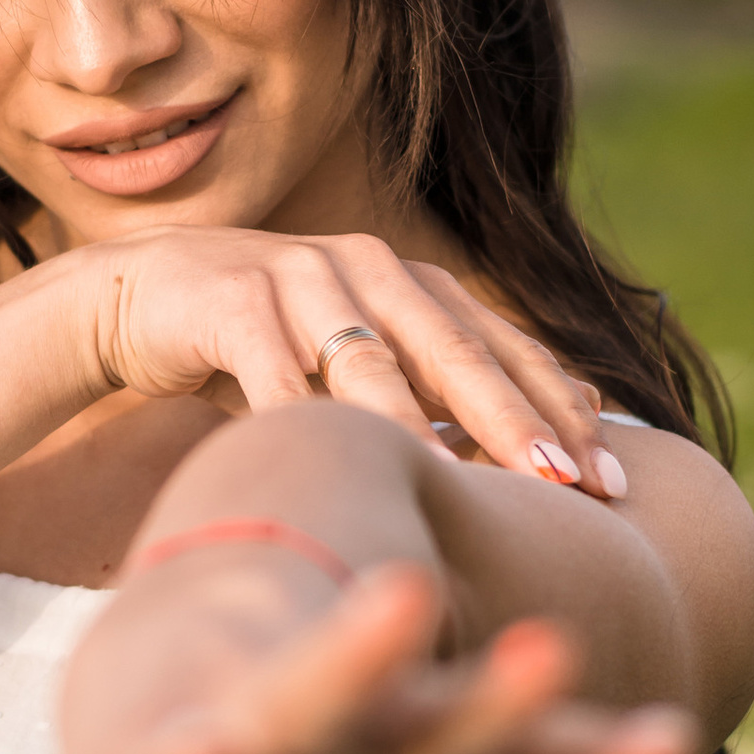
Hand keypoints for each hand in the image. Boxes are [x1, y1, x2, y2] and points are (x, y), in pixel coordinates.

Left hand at [33, 557, 693, 753]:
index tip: (212, 750)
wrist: (173, 644)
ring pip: (425, 704)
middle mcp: (255, 719)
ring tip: (553, 654)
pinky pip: (520, 753)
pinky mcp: (423, 719)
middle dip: (350, 659)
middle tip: (398, 604)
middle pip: (307, 690)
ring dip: (489, 696)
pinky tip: (665, 743)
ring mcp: (349, 714)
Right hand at [65, 227, 626, 495]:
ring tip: (461, 478)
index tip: (611, 485)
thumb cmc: (272, 342)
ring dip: (418, 421)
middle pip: (455, 351)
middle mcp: (369, 268)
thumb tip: (569, 423)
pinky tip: (335, 461)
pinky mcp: (228, 301)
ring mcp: (297, 277)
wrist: (143, 295)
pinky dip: (304, 413)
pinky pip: (272, 367)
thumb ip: (450, 384)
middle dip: (514, 419)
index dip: (562, 412)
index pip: (508, 349)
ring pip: (369, 358)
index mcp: (416, 283)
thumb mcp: (367, 357)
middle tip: (566, 484)